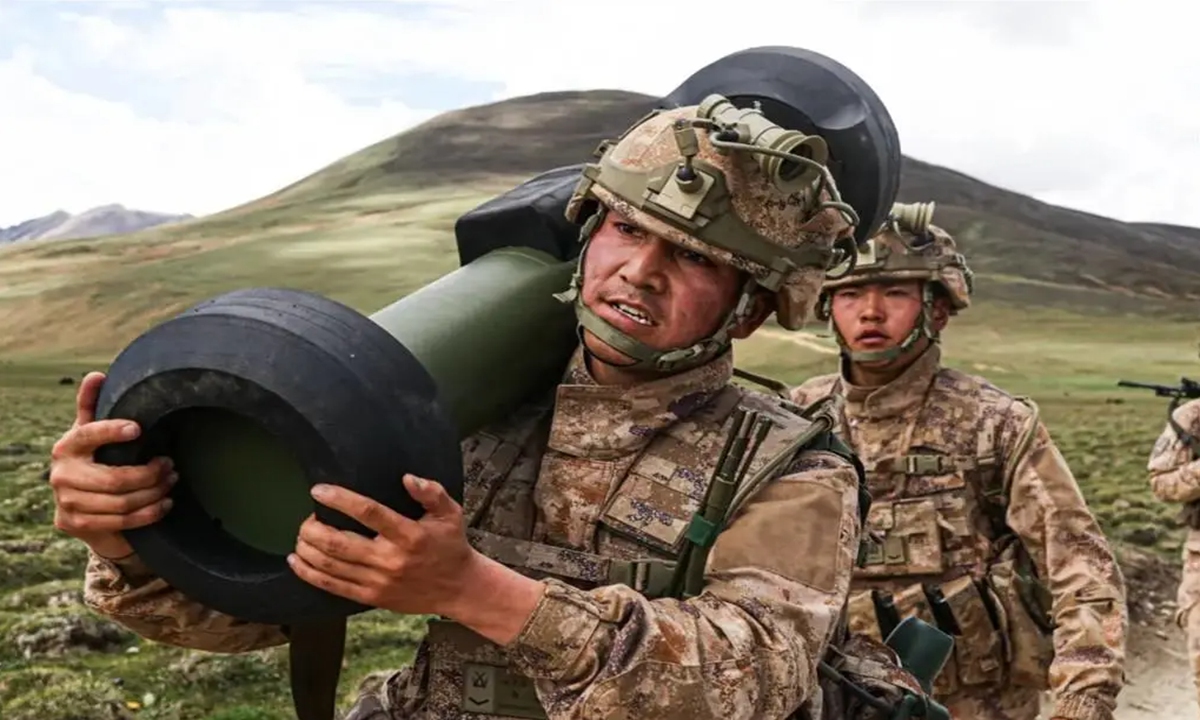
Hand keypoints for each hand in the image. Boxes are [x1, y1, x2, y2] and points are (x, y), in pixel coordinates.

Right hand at [49, 372, 176, 559]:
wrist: (82, 506)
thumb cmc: (95, 459)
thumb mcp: (93, 433)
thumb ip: (93, 406)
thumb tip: (96, 375)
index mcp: (66, 446)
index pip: (89, 435)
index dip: (112, 431)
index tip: (138, 429)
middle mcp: (60, 475)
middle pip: (114, 478)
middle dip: (150, 473)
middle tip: (171, 464)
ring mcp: (67, 502)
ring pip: (121, 502)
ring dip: (154, 493)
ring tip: (171, 481)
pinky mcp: (75, 524)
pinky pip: (120, 521)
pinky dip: (148, 513)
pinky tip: (164, 504)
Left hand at [288, 474, 477, 616]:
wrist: (457, 587)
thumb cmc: (450, 545)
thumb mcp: (450, 513)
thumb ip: (431, 492)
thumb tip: (407, 478)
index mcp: (409, 535)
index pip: (369, 513)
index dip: (340, 500)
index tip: (319, 490)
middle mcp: (391, 559)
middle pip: (339, 543)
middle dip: (313, 529)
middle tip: (306, 518)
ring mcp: (379, 581)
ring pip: (331, 566)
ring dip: (307, 549)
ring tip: (300, 536)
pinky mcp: (371, 597)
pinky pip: (333, 586)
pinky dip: (309, 574)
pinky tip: (297, 561)